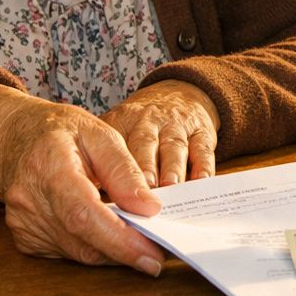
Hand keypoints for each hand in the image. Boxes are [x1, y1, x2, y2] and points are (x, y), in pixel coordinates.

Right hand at [0, 85, 165, 274]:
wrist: (14, 139)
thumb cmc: (61, 133)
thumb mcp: (99, 135)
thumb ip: (125, 170)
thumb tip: (149, 208)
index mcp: (49, 168)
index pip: (83, 215)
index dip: (119, 240)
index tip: (152, 255)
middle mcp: (29, 200)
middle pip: (82, 241)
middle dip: (125, 251)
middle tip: (157, 252)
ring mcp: (23, 223)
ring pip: (78, 253)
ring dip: (112, 251)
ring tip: (140, 239)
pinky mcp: (25, 238)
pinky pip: (68, 252)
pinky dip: (93, 247)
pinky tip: (107, 232)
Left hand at [101, 80, 220, 185]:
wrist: (176, 95)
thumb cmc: (139, 126)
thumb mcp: (116, 129)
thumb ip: (103, 160)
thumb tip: (92, 200)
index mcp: (123, 122)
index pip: (117, 142)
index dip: (116, 165)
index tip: (114, 189)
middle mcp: (150, 121)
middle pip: (146, 143)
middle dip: (145, 166)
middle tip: (145, 187)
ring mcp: (177, 126)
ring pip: (174, 146)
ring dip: (173, 166)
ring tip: (171, 186)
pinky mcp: (201, 131)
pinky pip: (203, 148)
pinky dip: (203, 165)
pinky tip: (201, 180)